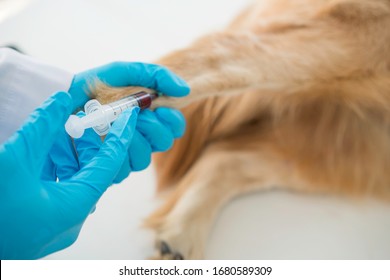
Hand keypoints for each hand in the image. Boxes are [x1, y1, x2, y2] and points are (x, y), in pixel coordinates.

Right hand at [0, 92, 138, 258]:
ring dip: (65, 155)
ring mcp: (57, 224)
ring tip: (55, 133)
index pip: (110, 162)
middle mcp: (72, 219)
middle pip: (91, 171)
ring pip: (73, 181)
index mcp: (75, 206)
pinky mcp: (42, 225)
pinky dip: (53, 170)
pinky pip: (58, 192)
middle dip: (85, 142)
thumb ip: (42, 126)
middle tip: (80, 119)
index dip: (121, 135)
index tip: (130, 115)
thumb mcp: (14, 159)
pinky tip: (41, 154)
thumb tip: (63, 99)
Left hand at [45, 62, 189, 181]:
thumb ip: (155, 76)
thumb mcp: (124, 73)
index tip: (159, 108)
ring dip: (129, 141)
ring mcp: (125, 155)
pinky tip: (98, 141)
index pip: (175, 127)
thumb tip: (185, 90)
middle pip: (164, 144)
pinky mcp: (108, 169)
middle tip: (134, 114)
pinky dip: (111, 155)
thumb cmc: (93, 85)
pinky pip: (121, 171)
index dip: (173, 120)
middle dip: (151, 128)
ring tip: (110, 126)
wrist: (61, 99)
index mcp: (149, 117)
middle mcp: (141, 138)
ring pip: (143, 160)